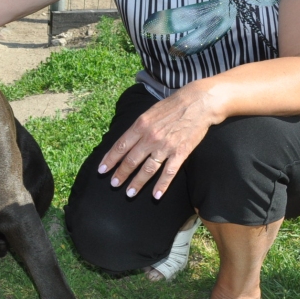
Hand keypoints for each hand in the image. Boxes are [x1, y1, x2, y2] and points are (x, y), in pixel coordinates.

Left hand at [98, 83, 221, 199]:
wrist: (198, 103)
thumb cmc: (172, 106)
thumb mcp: (149, 112)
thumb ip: (138, 128)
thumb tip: (126, 142)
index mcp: (140, 125)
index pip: (120, 146)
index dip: (110, 160)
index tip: (102, 170)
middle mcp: (150, 137)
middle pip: (131, 160)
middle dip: (120, 174)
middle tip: (114, 184)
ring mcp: (165, 147)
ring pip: (147, 170)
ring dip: (137, 183)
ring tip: (129, 193)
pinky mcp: (180, 153)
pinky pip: (169, 172)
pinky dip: (162, 185)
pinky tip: (156, 195)